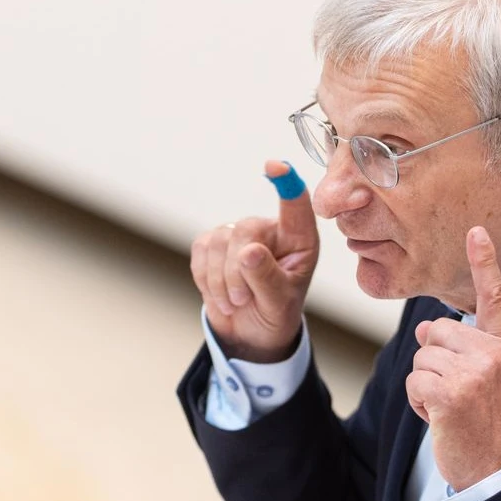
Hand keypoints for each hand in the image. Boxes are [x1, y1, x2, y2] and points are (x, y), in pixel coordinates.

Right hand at [190, 160, 318, 362]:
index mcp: (299, 241)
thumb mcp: (279, 304)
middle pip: (245, 229)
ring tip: (235, 303)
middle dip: (237, 269)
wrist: (251, 334)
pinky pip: (201, 250)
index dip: (287, 183)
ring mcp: (240, 235)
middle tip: (242, 299)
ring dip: (221, 280)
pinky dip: (206, 278)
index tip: (276, 166)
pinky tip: (220, 295)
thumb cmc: (276, 314)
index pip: (296, 206)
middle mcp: (271, 231)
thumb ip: (267, 279)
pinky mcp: (214, 244)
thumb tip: (248, 252)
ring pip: (219, 241)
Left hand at [406, 226, 500, 490]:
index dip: (484, 263)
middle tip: (459, 394)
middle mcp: (494, 355)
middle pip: (434, 331)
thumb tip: (424, 329)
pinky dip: (419, 403)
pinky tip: (442, 418)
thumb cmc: (487, 424)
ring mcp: (474, 373)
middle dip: (434, 362)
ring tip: (453, 408)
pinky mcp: (451, 393)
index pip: (494, 298)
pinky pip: (414, 381)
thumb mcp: (488, 378)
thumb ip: (464, 349)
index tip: (476, 231)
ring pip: (420, 359)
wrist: (495, 470)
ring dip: (426, 386)